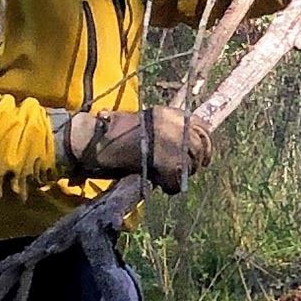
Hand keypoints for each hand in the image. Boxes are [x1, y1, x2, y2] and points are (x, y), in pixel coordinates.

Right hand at [58, 106, 213, 192]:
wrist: (97, 140)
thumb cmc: (115, 133)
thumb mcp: (146, 124)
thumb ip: (167, 131)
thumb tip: (188, 147)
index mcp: (170, 113)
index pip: (202, 126)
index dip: (204, 141)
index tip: (201, 153)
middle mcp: (175, 125)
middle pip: (201, 145)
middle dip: (197, 160)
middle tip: (188, 171)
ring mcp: (172, 142)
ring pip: (192, 163)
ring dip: (184, 174)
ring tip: (171, 180)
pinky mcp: (166, 162)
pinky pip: (178, 179)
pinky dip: (173, 186)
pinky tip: (164, 187)